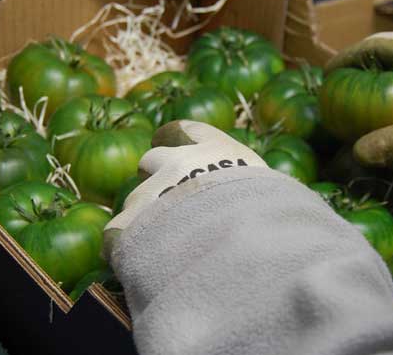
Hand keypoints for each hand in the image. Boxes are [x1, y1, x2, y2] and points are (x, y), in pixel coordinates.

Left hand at [104, 120, 266, 255]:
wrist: (244, 246)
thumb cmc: (271, 219)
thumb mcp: (276, 195)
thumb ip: (258, 191)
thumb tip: (274, 205)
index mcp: (214, 149)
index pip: (186, 130)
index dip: (175, 138)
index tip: (171, 144)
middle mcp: (177, 162)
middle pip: (152, 159)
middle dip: (155, 176)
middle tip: (167, 200)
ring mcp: (151, 192)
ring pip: (135, 199)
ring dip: (144, 216)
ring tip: (163, 243)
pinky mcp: (129, 227)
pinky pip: (116, 233)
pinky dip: (124, 246)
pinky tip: (136, 263)